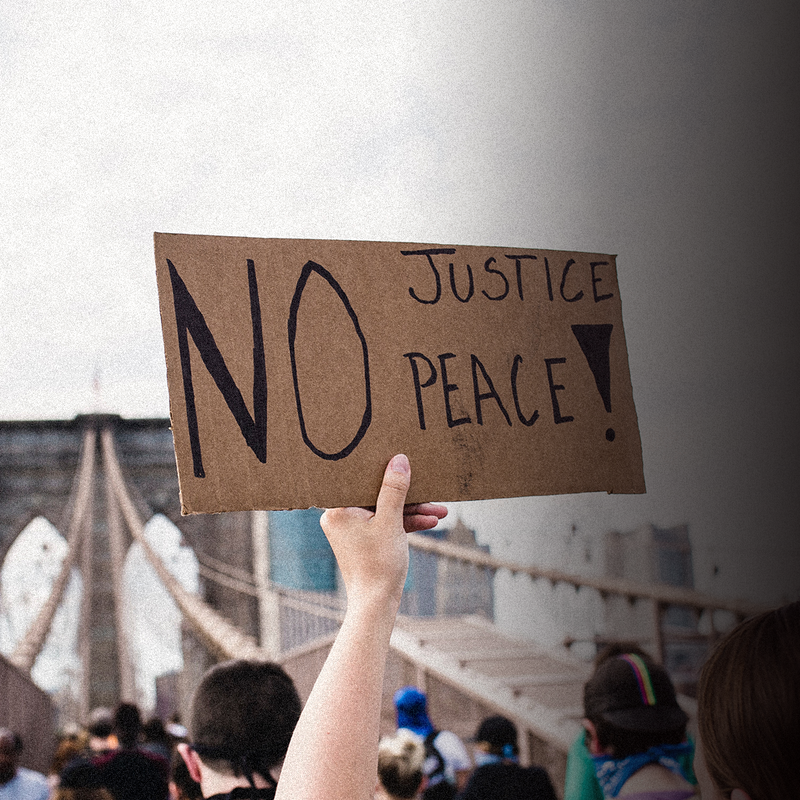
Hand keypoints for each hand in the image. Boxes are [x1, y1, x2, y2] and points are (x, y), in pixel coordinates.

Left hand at [320, 455, 445, 607]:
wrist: (377, 604)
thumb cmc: (379, 564)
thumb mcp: (391, 521)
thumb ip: (394, 489)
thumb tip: (399, 460)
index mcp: (337, 510)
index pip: (363, 481)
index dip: (385, 471)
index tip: (405, 463)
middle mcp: (340, 517)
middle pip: (377, 496)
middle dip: (408, 497)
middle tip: (431, 490)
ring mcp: (352, 529)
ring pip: (385, 511)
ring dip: (412, 512)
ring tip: (441, 512)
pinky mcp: (364, 539)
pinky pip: (385, 524)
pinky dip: (404, 524)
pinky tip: (430, 522)